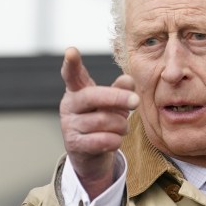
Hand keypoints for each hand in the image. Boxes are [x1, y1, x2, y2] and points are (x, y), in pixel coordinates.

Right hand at [59, 47, 137, 198]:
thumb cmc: (102, 121)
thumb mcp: (112, 103)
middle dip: (117, 98)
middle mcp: (69, 106)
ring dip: (121, 125)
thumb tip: (128, 80)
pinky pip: (103, 140)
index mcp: (77, 90)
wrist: (90, 155)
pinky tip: (115, 140)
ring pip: (103, 121)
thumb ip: (120, 90)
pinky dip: (116, 140)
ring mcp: (69, 125)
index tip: (71, 51)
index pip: (72, 74)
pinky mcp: (75, 145)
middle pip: (93, 96)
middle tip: (136, 101)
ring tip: (122, 127)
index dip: (71, 64)